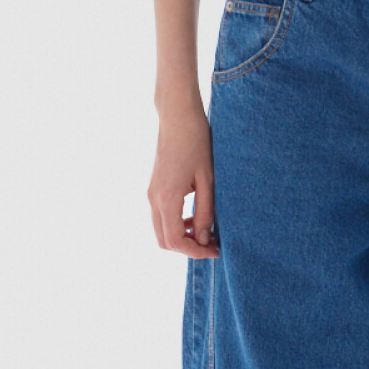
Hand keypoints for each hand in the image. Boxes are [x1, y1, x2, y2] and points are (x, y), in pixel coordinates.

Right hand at [149, 98, 219, 257]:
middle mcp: (154, 199)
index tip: (216, 250)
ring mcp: (151, 193)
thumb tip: (205, 239)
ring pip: (162, 230)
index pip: (175, 241)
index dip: (196, 252)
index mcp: (167, 198)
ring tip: (208, 230)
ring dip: (183, 235)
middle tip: (212, 244)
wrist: (178, 116)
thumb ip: (206, 212)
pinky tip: (197, 214)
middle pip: (164, 241)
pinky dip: (178, 223)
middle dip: (188, 248)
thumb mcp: (208, 180)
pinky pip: (162, 216)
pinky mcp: (154, 187)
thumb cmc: (196, 143)